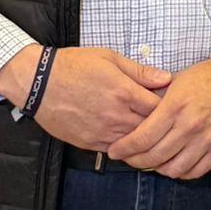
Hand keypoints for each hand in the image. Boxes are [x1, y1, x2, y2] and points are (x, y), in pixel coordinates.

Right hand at [0, 45, 169, 150]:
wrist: (38, 84)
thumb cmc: (74, 65)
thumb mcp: (109, 58)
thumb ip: (139, 71)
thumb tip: (166, 79)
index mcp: (125, 92)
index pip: (160, 108)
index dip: (169, 108)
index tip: (172, 105)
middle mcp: (117, 115)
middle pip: (151, 130)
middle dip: (161, 127)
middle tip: (167, 123)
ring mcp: (103, 132)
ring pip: (135, 144)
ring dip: (144, 140)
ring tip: (152, 135)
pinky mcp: (90, 143)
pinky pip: (116, 151)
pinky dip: (126, 147)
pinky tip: (130, 141)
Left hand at [105, 47, 210, 180]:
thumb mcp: (178, 79)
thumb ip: (157, 98)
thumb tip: (134, 113)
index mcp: (176, 106)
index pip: (142, 137)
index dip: (124, 148)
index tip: (115, 150)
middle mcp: (191, 125)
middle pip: (154, 156)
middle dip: (135, 161)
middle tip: (128, 159)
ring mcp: (208, 139)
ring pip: (174, 169)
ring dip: (158, 169)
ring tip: (151, 162)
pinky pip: (196, 171)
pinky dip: (181, 173)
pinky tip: (174, 166)